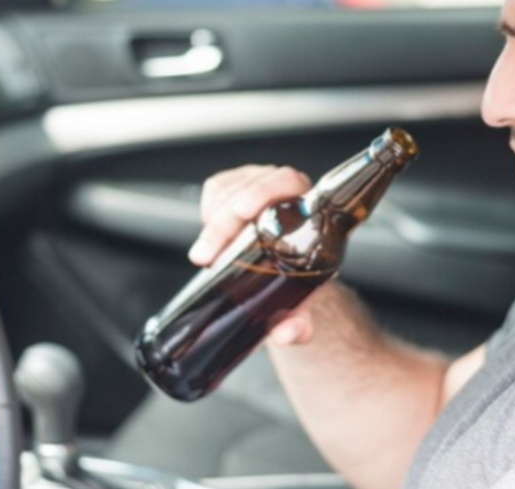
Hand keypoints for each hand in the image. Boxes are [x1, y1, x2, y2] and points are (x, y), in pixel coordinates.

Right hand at [187, 164, 319, 345]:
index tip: (243, 212)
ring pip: (228, 190)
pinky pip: (216, 189)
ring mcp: (260, 187)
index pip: (286, 182)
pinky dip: (209, 210)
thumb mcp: (301, 305)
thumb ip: (298, 324)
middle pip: (248, 190)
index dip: (263, 191)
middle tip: (206, 254)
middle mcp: (285, 193)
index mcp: (308, 210)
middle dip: (222, 223)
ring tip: (208, 252)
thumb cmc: (300, 282)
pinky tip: (212, 232)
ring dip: (213, 222)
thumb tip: (287, 332)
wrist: (290, 277)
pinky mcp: (238, 188)